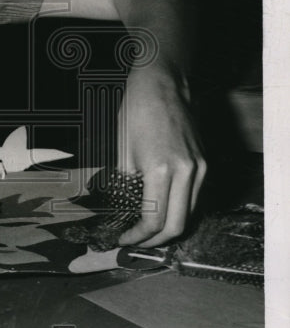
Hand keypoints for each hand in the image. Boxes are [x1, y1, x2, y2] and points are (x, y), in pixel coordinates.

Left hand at [116, 65, 205, 246]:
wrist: (163, 85)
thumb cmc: (136, 113)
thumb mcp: (123, 152)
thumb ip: (128, 185)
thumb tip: (124, 211)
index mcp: (162, 170)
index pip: (154, 220)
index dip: (138, 236)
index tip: (123, 239)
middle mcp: (187, 172)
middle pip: (177, 225)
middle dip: (155, 240)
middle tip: (136, 242)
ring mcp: (200, 168)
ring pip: (189, 213)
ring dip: (169, 227)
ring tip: (146, 229)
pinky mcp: (205, 163)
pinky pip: (195, 197)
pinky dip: (179, 209)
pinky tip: (162, 208)